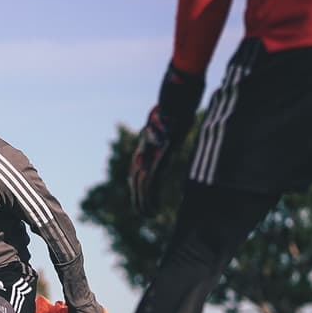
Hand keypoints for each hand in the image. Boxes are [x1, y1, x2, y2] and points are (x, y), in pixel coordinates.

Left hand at [128, 65, 204, 215]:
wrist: (175, 97)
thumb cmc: (176, 106)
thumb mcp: (170, 122)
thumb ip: (168, 132)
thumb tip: (175, 129)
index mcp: (144, 147)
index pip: (136, 173)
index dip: (138, 190)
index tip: (142, 202)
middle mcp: (143, 153)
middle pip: (136, 182)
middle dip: (139, 200)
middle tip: (144, 215)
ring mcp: (150, 155)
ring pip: (141, 186)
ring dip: (144, 203)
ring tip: (149, 216)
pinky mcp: (158, 156)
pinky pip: (151, 182)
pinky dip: (151, 196)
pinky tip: (153, 207)